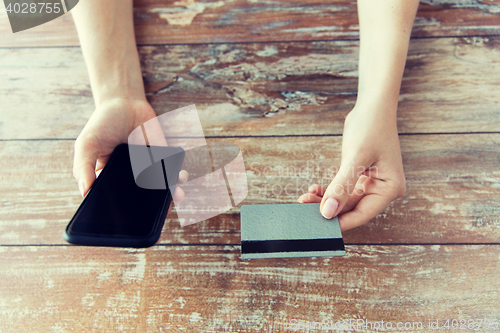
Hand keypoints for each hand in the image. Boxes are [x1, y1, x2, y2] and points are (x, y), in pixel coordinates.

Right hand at [73, 98, 187, 212]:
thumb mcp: (86, 144)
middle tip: (160, 212)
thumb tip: (84, 192)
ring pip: (161, 186)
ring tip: (176, 195)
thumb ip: (83, 166)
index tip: (132, 221)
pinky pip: (172, 170)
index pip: (118, 200)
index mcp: (111, 179)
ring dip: (170, 192)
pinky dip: (177, 174)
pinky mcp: (163, 156)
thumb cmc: (101, 124)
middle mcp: (132, 177)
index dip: (125, 212)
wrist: (123, 101)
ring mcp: (149, 167)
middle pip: (144, 197)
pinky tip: (180, 176)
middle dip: (153, 206)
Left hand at [298, 104, 405, 230]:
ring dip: (325, 200)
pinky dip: (329, 191)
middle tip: (304, 207)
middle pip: (352, 209)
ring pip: (345, 201)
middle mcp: (383, 189)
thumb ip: (341, 186)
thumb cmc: (371, 127)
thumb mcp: (355, 158)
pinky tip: (315, 188)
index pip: (362, 214)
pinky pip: (343, 191)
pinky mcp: (360, 177)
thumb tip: (328, 212)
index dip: (340, 221)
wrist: (372, 106)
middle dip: (328, 209)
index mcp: (390, 188)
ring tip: (305, 197)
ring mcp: (372, 184)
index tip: (319, 225)